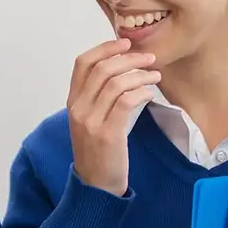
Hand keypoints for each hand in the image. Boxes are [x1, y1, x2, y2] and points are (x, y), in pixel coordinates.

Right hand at [67, 39, 159, 195]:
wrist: (95, 185)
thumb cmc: (98, 151)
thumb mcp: (90, 120)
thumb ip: (97, 98)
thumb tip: (120, 71)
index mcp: (72, 102)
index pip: (82, 63)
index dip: (104, 48)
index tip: (125, 43)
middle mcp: (78, 108)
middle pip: (101, 69)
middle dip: (128, 58)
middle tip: (149, 58)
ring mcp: (91, 121)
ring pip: (115, 83)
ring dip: (140, 74)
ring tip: (155, 75)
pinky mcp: (107, 134)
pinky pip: (125, 102)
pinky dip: (141, 91)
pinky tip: (150, 92)